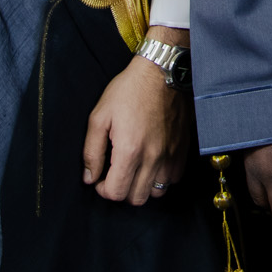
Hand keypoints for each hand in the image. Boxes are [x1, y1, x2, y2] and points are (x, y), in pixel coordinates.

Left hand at [83, 28, 192, 204]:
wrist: (161, 72)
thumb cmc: (129, 90)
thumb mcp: (99, 116)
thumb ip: (91, 151)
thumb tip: (89, 177)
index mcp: (129, 151)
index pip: (115, 193)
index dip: (103, 189)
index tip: (101, 177)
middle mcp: (152, 158)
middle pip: (136, 199)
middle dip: (121, 190)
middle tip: (116, 173)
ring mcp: (170, 155)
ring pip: (157, 192)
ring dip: (143, 186)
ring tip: (135, 169)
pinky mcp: (182, 149)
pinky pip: (173, 178)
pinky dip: (162, 177)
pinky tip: (153, 162)